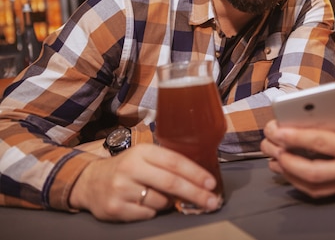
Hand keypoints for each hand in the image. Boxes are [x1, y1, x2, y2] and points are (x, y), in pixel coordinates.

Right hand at [69, 143, 220, 221]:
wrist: (90, 182)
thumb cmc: (127, 168)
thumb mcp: (145, 156)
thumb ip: (168, 163)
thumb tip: (200, 177)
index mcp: (143, 151)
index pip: (175, 162)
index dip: (196, 173)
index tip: (211, 183)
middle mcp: (131, 168)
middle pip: (171, 183)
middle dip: (195, 194)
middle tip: (212, 202)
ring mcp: (122, 189)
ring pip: (161, 202)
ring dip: (170, 203)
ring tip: (163, 197)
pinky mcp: (115, 208)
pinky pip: (147, 214)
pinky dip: (153, 211)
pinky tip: (146, 203)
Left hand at [261, 94, 334, 197]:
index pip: (321, 143)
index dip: (296, 137)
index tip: (277, 129)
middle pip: (312, 171)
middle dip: (286, 159)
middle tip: (269, 146)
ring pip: (314, 186)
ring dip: (289, 174)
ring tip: (272, 158)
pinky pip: (320, 193)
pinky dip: (300, 184)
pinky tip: (288, 172)